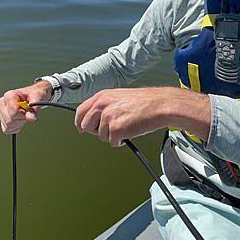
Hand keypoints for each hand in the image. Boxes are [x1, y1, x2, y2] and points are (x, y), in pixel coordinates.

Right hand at [0, 80, 52, 133]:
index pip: (13, 113)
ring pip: (8, 126)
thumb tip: (30, 119)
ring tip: (23, 114)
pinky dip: (16, 127)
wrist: (34, 96)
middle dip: (21, 120)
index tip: (28, 109)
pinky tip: (20, 119)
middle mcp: (2, 103)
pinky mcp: (2, 119)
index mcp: (9, 96)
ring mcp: (1, 111)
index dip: (23, 114)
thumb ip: (34, 108)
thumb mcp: (38, 98)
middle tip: (27, 112)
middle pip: (9, 121)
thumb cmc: (35, 95)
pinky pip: (7, 130)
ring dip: (19, 124)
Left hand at [75, 87, 210, 146]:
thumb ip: (104, 105)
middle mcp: (102, 105)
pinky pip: (113, 142)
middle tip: (110, 129)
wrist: (160, 105)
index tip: (82, 127)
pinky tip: (130, 131)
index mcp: (101, 96)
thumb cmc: (144, 102)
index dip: (80, 122)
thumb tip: (94, 119)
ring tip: (126, 126)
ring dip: (112, 136)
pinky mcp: (116, 129)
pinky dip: (121, 141)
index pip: (80, 111)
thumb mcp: (119, 97)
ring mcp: (108, 117)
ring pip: (101, 136)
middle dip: (96, 131)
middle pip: (86, 126)